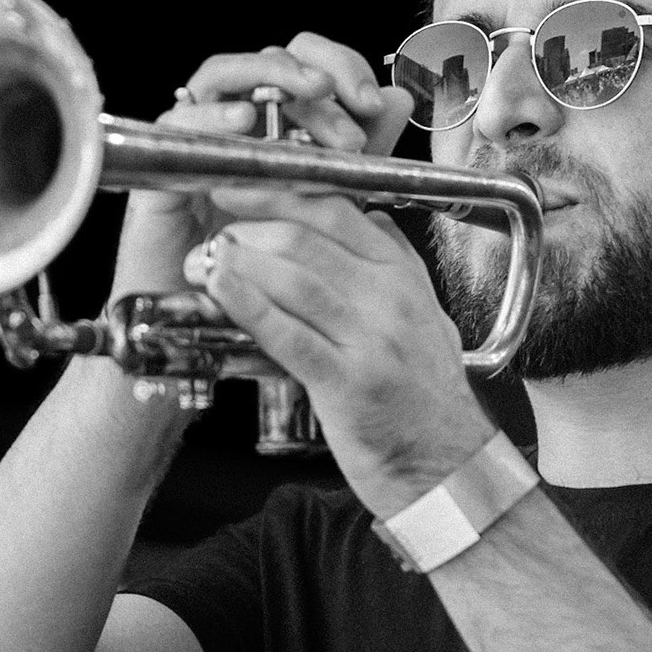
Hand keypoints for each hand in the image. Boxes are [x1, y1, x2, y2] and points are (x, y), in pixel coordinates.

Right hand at [109, 33, 414, 300]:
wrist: (219, 326)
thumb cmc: (273, 264)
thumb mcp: (333, 204)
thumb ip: (365, 152)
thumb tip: (400, 99)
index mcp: (279, 123)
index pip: (307, 62)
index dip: (343, 68)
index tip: (374, 102)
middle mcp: (237, 124)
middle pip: (269, 60)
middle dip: (317, 76)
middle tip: (351, 113)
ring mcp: (198, 140)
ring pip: (221, 75)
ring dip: (271, 80)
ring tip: (311, 97)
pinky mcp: (162, 168)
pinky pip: (176, 123)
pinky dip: (210, 114)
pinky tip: (243, 121)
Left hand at [198, 193, 492, 518]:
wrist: (449, 465)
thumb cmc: (428, 397)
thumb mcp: (429, 316)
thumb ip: (400, 265)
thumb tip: (373, 218)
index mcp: (403, 277)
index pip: (336, 212)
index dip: (278, 193)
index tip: (238, 186)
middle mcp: (390, 299)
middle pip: (306, 239)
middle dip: (247, 230)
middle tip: (212, 236)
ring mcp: (371, 340)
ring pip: (294, 279)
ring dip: (237, 264)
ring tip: (202, 262)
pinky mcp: (347, 383)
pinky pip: (288, 334)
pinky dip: (248, 305)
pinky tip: (219, 289)